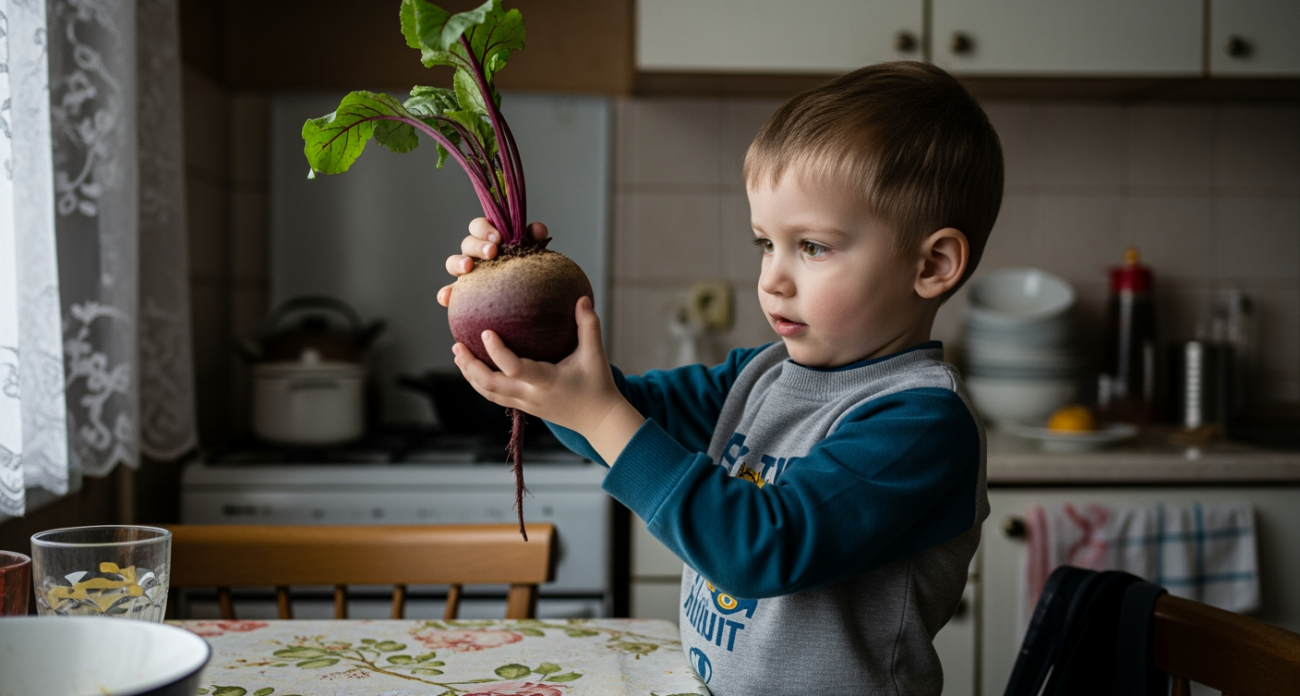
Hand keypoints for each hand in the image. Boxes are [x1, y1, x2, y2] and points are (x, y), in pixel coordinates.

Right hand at [437, 218, 548, 306]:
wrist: (527, 294)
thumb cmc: (525, 266)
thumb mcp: (531, 250)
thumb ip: (533, 238)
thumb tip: (538, 229)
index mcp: (488, 239)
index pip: (478, 226)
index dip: (484, 228)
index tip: (498, 238)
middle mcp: (474, 253)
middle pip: (467, 243)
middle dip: (478, 246)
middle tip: (492, 253)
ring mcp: (467, 273)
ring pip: (453, 263)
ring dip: (458, 263)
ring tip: (467, 268)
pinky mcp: (463, 293)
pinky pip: (450, 292)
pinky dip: (446, 293)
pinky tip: (446, 298)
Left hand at [452, 296, 644, 463]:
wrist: (599, 420)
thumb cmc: (598, 386)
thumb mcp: (595, 355)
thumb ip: (588, 326)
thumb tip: (582, 298)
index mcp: (546, 382)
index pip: (515, 368)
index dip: (497, 352)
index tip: (485, 332)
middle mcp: (531, 396)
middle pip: (491, 384)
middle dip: (471, 365)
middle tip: (457, 345)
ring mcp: (525, 404)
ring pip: (489, 393)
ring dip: (471, 374)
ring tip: (459, 354)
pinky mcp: (524, 407)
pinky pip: (495, 396)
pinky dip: (480, 383)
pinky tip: (474, 369)